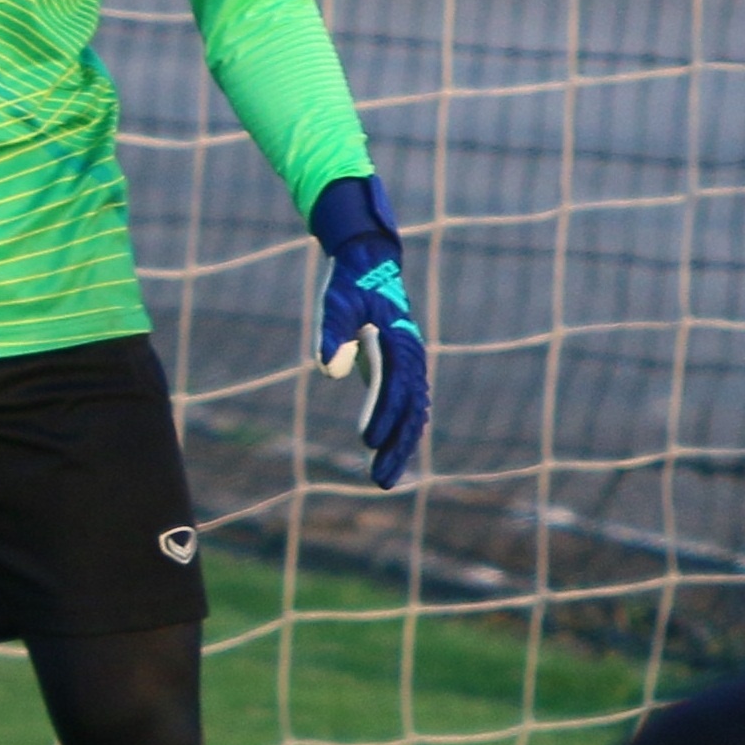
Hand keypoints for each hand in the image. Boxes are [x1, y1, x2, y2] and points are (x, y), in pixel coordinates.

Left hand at [311, 175, 428, 489]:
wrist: (370, 263)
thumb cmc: (348, 283)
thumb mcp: (334, 301)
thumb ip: (331, 333)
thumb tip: (330, 370)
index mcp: (399, 340)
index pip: (395, 386)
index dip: (383, 415)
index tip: (369, 441)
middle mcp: (412, 356)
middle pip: (411, 409)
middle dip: (397, 446)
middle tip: (381, 481)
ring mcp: (411, 364)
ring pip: (414, 413)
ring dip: (401, 446)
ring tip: (384, 480)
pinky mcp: (402, 368)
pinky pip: (410, 406)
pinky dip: (405, 431)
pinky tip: (393, 455)